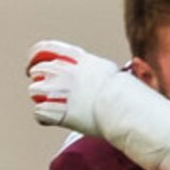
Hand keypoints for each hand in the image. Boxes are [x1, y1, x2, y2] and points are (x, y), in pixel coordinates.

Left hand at [26, 39, 169, 169]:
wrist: (126, 112)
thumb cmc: (128, 97)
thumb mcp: (121, 76)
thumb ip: (115, 69)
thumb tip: (137, 62)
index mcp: (79, 59)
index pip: (46, 49)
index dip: (34, 57)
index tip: (32, 65)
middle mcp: (67, 72)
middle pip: (38, 70)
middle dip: (38, 80)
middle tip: (45, 90)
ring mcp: (61, 91)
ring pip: (35, 90)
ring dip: (40, 98)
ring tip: (53, 105)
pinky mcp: (59, 111)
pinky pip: (40, 113)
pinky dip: (43, 117)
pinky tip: (52, 119)